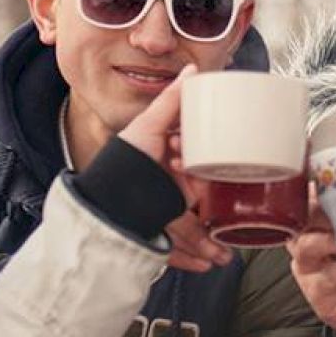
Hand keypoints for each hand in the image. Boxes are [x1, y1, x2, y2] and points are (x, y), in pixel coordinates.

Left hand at [115, 64, 231, 271]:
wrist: (100, 207)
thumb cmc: (123, 165)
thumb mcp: (148, 127)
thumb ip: (172, 101)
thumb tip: (192, 71)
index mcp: (167, 161)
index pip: (197, 163)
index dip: (214, 167)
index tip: (224, 172)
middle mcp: (164, 188)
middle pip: (198, 203)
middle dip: (218, 217)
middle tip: (234, 226)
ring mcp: (158, 213)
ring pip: (191, 231)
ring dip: (208, 244)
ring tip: (222, 256)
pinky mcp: (150, 235)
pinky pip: (172, 251)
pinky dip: (188, 259)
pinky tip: (201, 265)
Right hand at [288, 196, 335, 336]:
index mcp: (320, 225)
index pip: (307, 201)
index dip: (312, 189)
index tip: (325, 177)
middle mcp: (309, 243)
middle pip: (299, 220)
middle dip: (317, 211)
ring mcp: (310, 268)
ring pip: (304, 246)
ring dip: (327, 240)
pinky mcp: (317, 292)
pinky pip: (325, 276)